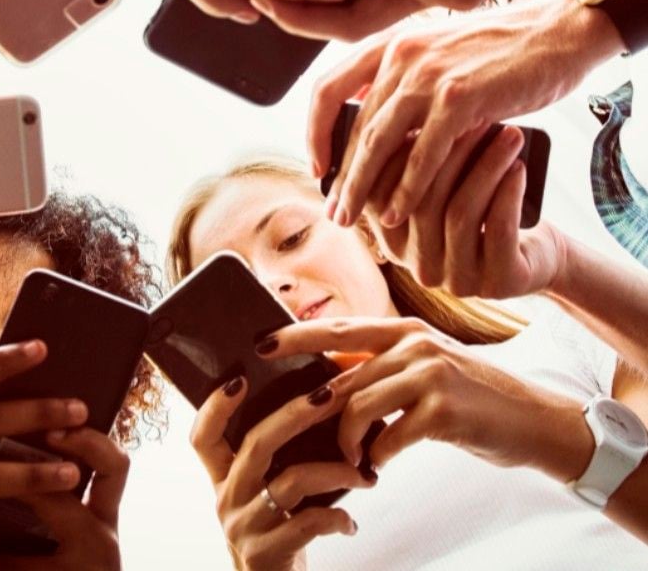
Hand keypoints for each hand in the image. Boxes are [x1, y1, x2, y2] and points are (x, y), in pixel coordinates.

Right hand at [189, 377, 367, 570]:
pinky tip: (350, 522)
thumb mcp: (261, 493)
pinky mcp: (265, 554)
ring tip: (363, 474)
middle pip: (255, 444)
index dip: (215, 406)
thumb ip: (272, 459)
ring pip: (291, 481)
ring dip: (335, 471)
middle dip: (295, 415)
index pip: (202, 436)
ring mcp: (243, 527)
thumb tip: (315, 402)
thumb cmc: (275, 531)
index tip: (239, 378)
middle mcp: (226, 499)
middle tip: (329, 397)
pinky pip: (308, 523)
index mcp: (222, 478)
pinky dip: (336, 518)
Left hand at [257, 317, 592, 482]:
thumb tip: (329, 381)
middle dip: (308, 402)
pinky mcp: (442, 410)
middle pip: (340, 374)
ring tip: (352, 459)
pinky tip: (378, 467)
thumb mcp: (426, 371)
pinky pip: (389, 437)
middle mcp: (413, 343)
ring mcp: (428, 373)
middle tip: (284, 424)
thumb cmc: (472, 399)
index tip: (260, 343)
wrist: (536, 422)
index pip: (338, 329)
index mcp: (404, 330)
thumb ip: (382, 369)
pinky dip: (377, 456)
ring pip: (357, 405)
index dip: (296, 334)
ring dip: (347, 441)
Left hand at [307, 0, 619, 228]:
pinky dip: (407, 188)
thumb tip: (373, 128)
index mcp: (388, 45)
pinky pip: (423, 153)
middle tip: (333, 209)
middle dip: (341, 174)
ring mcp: (429, 75)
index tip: (317, 166)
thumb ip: (402, 82)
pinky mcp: (460, 97)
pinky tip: (397, 213)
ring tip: (350, 217)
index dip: (315, 132)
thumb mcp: (436, 53)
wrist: (557, 31)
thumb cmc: (499, 50)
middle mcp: (400, 56)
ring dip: (361, 186)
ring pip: (379, 142)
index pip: (328, 89)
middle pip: (354, 126)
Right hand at [360, 125, 568, 296]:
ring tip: (509, 135)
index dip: (403, 156)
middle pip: (422, 203)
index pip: (381, 198)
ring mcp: (458, 280)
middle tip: (476, 118)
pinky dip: (508, 193)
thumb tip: (390, 116)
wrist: (536, 257)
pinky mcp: (498, 283)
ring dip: (486, 168)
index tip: (427, 115)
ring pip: (459, 214)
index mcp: (395, 244)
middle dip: (451, 155)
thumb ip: (409, 171)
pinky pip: (498, 230)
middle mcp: (420, 268)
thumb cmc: (483, 210)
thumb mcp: (441, 192)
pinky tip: (519, 168)